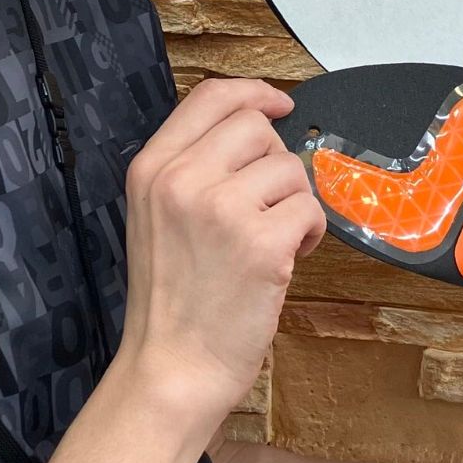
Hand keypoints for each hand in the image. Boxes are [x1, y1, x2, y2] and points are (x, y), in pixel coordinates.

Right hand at [119, 78, 326, 427]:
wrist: (170, 369)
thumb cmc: (172, 299)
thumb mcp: (156, 215)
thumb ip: (193, 167)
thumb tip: (259, 129)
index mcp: (152, 168)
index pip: (211, 97)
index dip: (254, 93)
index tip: (279, 104)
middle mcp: (182, 179)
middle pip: (257, 127)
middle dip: (276, 162)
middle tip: (268, 206)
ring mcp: (221, 209)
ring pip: (290, 169)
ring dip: (295, 203)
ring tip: (273, 240)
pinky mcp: (261, 243)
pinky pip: (311, 210)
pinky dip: (311, 234)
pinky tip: (287, 260)